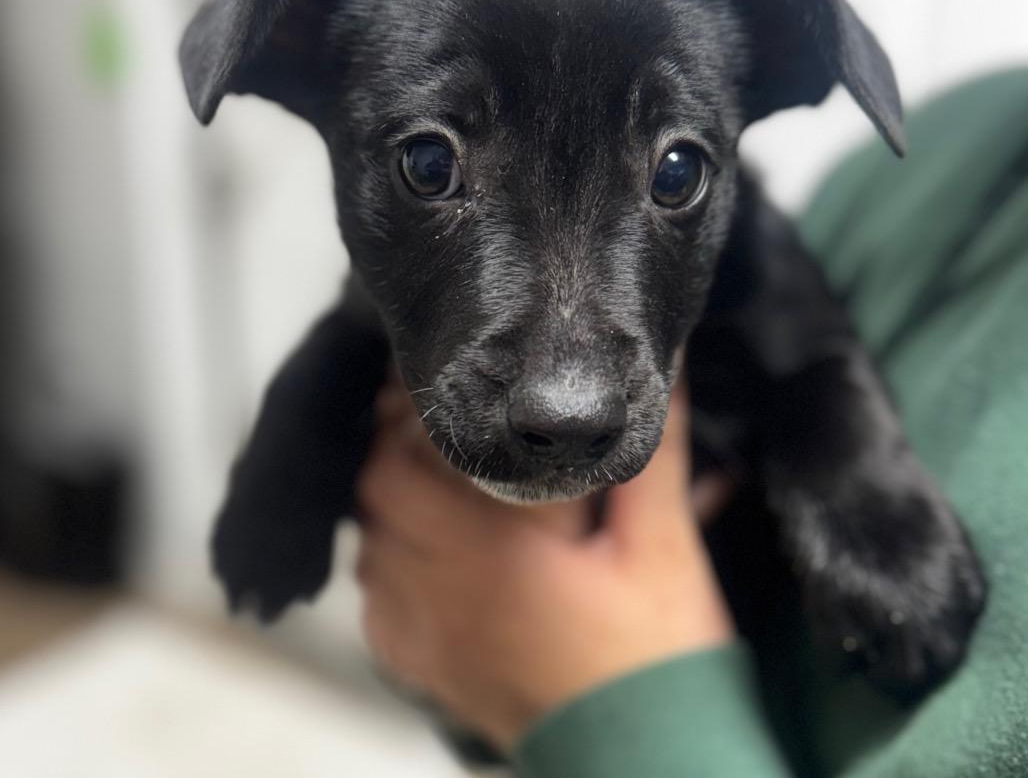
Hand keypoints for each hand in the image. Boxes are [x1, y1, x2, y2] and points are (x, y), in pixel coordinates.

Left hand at [355, 379, 734, 750]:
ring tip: (428, 483)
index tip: (424, 386)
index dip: (401, 417)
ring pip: (371, 553)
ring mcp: (428, 639)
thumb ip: (652, 455)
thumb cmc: (656, 655)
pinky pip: (378, 613)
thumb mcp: (664, 545)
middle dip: (394, 455)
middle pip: (375, 501)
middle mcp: (440, 589)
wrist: (647, 761)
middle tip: (430, 427)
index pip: (399, 466)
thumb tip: (660, 373)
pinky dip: (388, 574)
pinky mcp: (432, 674)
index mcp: (488, 547)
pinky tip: (424, 562)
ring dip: (390, 511)